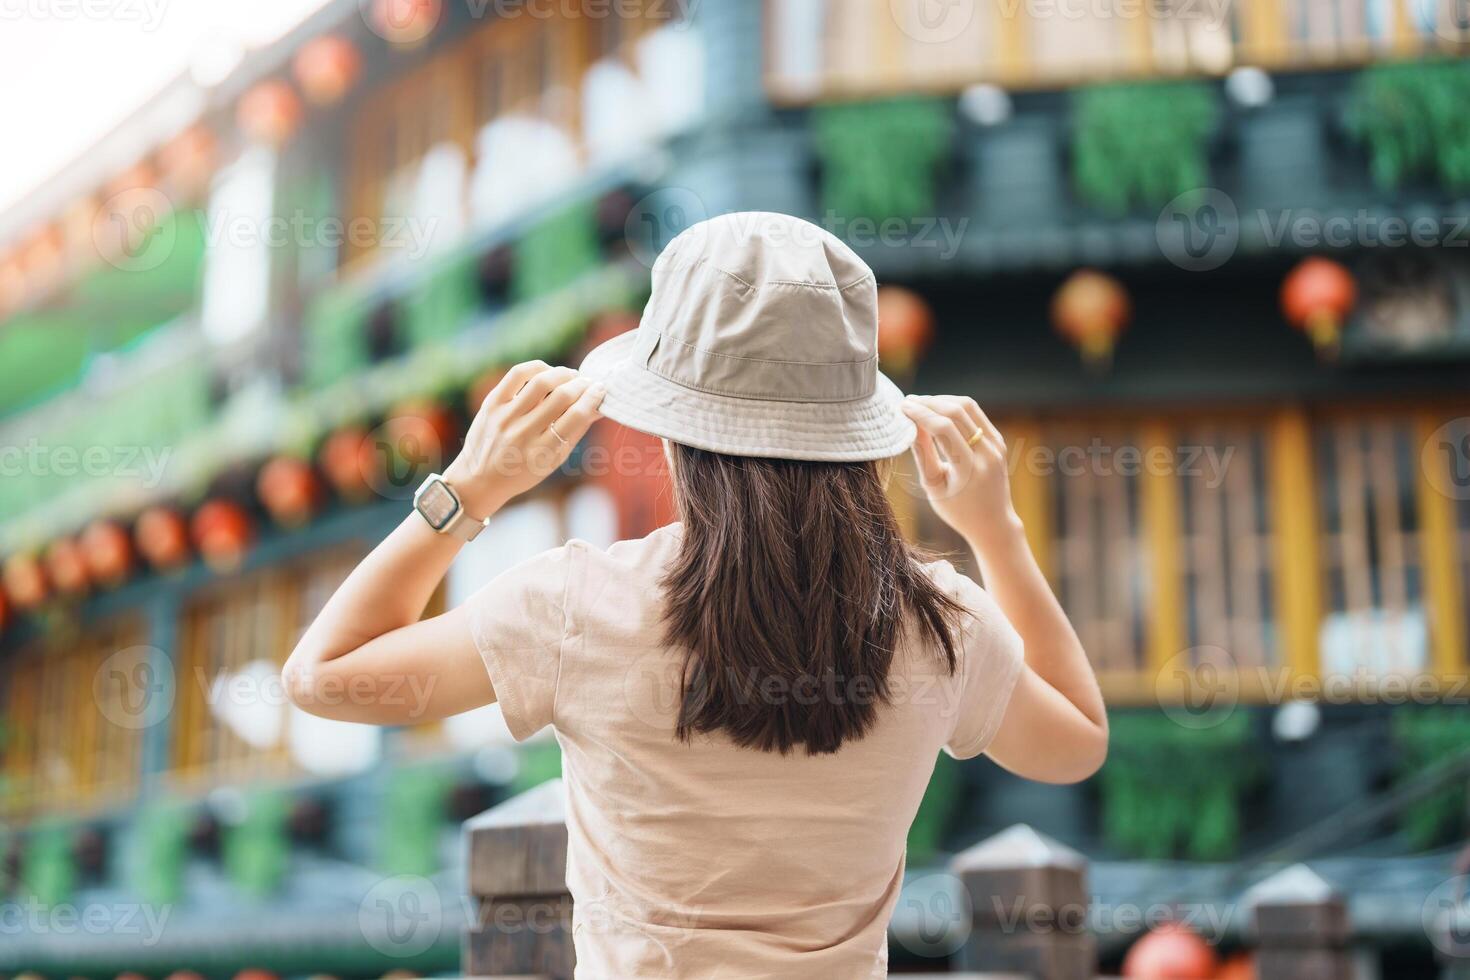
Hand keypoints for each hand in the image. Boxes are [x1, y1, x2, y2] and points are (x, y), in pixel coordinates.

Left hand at [442, 361, 604, 515]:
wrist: (479, 478)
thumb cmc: (523, 472)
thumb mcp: (553, 460)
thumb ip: (576, 432)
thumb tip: (598, 404)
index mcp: (542, 453)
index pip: (576, 417)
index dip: (593, 398)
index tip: (601, 390)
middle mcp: (523, 434)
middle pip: (561, 397)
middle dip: (581, 385)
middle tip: (589, 382)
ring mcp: (505, 417)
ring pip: (541, 382)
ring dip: (563, 374)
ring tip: (571, 376)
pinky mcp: (491, 403)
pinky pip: (517, 374)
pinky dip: (537, 368)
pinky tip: (547, 372)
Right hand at [900, 394, 1021, 551]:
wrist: (993, 522)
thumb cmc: (957, 510)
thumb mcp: (934, 486)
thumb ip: (922, 454)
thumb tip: (910, 424)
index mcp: (969, 469)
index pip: (943, 428)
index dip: (920, 413)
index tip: (902, 407)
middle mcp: (987, 453)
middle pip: (956, 412)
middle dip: (929, 402)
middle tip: (907, 402)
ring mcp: (996, 445)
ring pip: (968, 406)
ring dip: (942, 400)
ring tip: (920, 403)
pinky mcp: (998, 440)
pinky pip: (975, 414)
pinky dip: (954, 407)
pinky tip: (937, 409)